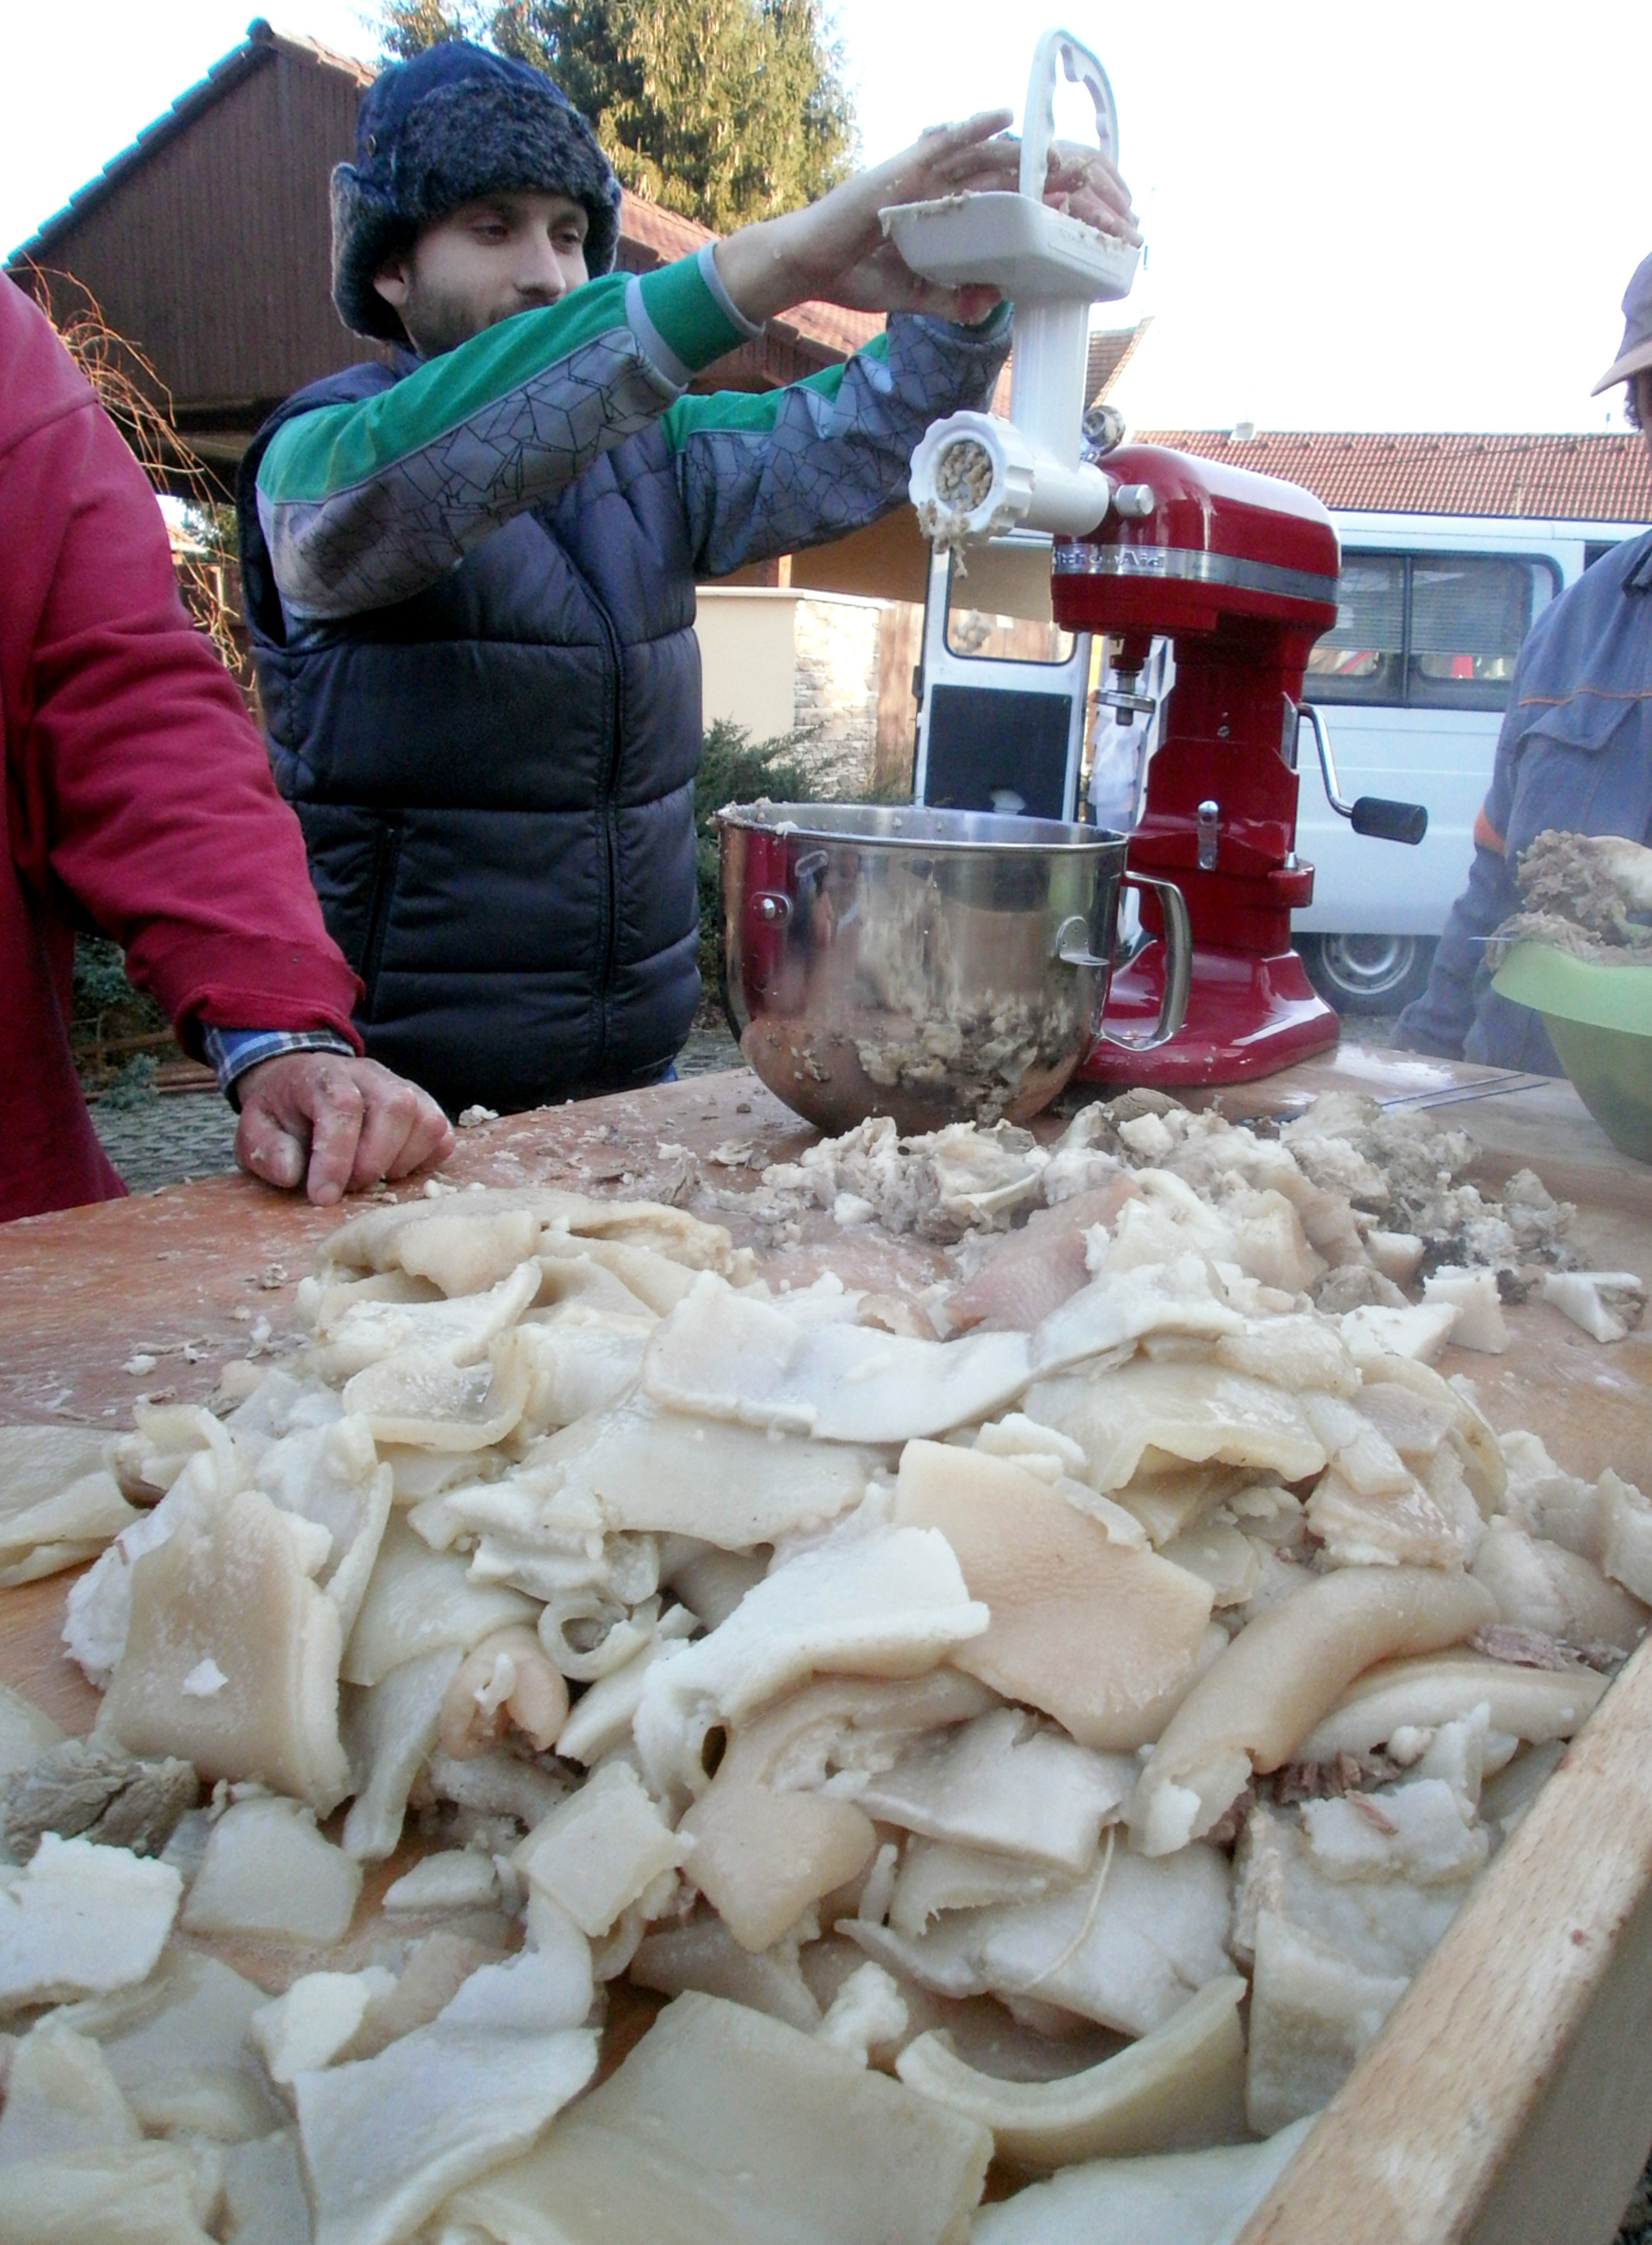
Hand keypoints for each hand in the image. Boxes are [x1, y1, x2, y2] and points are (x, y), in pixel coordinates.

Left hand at [234, 1053, 453, 1205]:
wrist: (301, 1080)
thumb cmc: (282, 1113)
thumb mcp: (253, 1130)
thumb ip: (265, 1149)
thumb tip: (293, 1172)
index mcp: (322, 1076)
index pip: (341, 1106)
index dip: (335, 1157)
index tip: (322, 1196)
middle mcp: (368, 1075)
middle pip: (395, 1106)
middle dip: (374, 1160)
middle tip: (351, 1187)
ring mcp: (401, 1087)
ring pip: (426, 1120)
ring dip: (403, 1162)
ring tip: (373, 1177)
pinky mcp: (423, 1105)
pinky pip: (442, 1133)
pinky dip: (425, 1160)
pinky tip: (395, 1169)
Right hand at [713, 112, 1139, 326]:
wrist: (809, 265)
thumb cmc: (855, 273)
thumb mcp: (914, 293)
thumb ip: (951, 297)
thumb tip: (987, 304)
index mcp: (950, 216)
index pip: (1007, 205)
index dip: (1044, 203)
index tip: (1080, 211)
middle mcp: (943, 189)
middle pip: (1009, 177)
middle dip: (1051, 180)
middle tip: (1092, 184)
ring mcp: (925, 176)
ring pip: (987, 158)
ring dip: (1028, 156)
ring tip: (1066, 158)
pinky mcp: (904, 170)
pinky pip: (945, 144)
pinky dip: (974, 129)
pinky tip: (1004, 118)